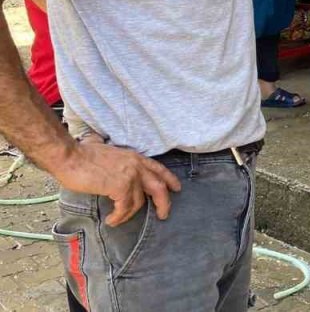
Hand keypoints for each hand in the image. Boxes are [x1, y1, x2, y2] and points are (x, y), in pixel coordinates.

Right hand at [52, 141, 181, 226]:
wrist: (70, 156)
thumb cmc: (82, 155)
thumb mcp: (108, 152)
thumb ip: (117, 160)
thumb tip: (110, 159)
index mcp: (135, 157)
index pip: (158, 169)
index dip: (169, 179)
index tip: (176, 188)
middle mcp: (136, 166)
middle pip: (159, 187)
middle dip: (164, 203)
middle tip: (163, 215)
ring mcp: (130, 176)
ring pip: (138, 202)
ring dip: (128, 215)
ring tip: (117, 219)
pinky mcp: (121, 187)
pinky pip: (125, 208)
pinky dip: (119, 217)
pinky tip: (112, 220)